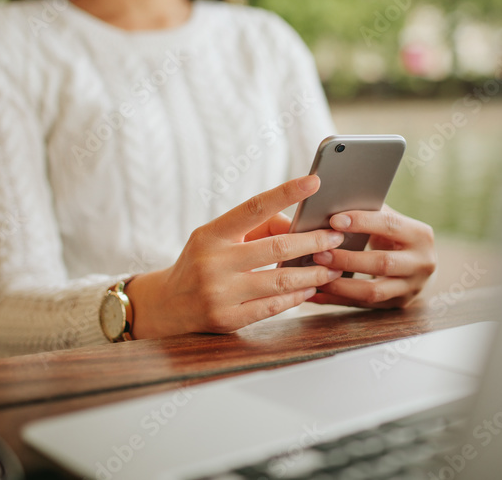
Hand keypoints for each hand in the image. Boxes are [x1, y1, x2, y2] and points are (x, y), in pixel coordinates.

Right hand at [126, 175, 345, 337]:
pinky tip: (311, 289)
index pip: (253, 208)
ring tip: (333, 267)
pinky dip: (296, 297)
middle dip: (313, 242)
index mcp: (211, 234)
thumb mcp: (218, 238)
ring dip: (312, 274)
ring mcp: (219, 294)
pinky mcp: (227, 320)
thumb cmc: (203, 262)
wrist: (165, 305)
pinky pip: (272, 307)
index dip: (285, 193)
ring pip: (279, 282)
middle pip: (276, 248)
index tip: (314, 182)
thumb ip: (256, 228)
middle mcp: (213, 263)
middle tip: (337, 236)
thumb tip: (298, 226)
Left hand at [306, 205, 435, 308]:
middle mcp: (421, 264)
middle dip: (347, 259)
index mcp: (420, 236)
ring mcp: (411, 288)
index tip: (334, 220)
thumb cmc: (397, 235)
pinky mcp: (398, 305)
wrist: (421, 264)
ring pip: (373, 291)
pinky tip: (317, 294)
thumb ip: (370, 213)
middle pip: (382, 263)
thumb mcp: (392, 221)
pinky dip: (337, 300)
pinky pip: (363, 305)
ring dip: (340, 285)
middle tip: (318, 253)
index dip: (362, 222)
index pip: (390, 225)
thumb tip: (332, 204)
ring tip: (316, 276)